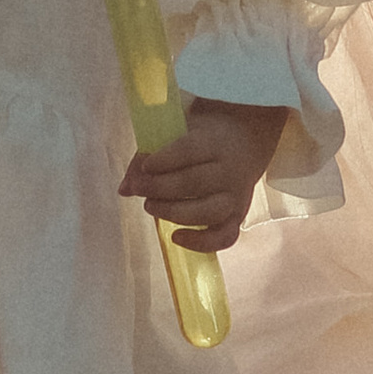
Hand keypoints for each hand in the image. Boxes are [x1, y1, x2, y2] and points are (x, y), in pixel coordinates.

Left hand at [119, 100, 284, 252]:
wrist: (248, 139)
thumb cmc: (205, 135)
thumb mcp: (180, 130)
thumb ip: (149, 155)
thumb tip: (124, 189)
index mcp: (214, 142)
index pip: (189, 151)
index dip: (165, 160)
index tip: (145, 166)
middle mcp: (229, 170)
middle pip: (194, 183)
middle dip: (160, 188)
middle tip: (138, 188)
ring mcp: (236, 196)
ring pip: (208, 212)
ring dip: (174, 213)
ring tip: (150, 206)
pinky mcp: (238, 216)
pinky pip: (224, 237)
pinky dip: (201, 243)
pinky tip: (176, 237)